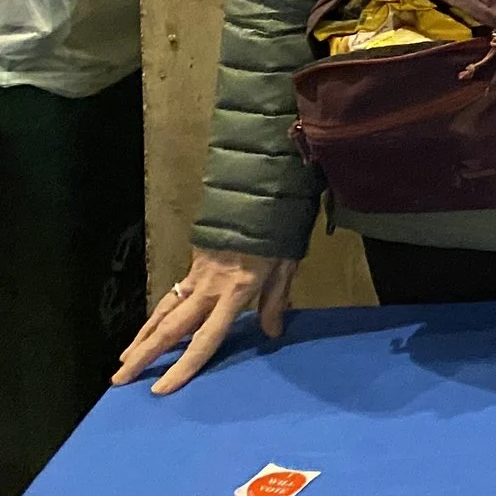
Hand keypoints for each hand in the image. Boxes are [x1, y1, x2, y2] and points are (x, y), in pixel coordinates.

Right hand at [113, 248, 297, 395]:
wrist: (259, 196)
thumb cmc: (278, 232)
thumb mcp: (286, 266)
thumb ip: (276, 300)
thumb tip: (272, 333)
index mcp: (236, 292)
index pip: (206, 339)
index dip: (184, 365)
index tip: (161, 388)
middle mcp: (210, 288)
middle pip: (172, 328)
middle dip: (144, 355)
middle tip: (120, 379)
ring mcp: (198, 276)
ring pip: (164, 311)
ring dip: (143, 336)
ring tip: (125, 359)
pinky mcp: (194, 265)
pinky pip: (172, 296)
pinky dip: (158, 315)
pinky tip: (149, 328)